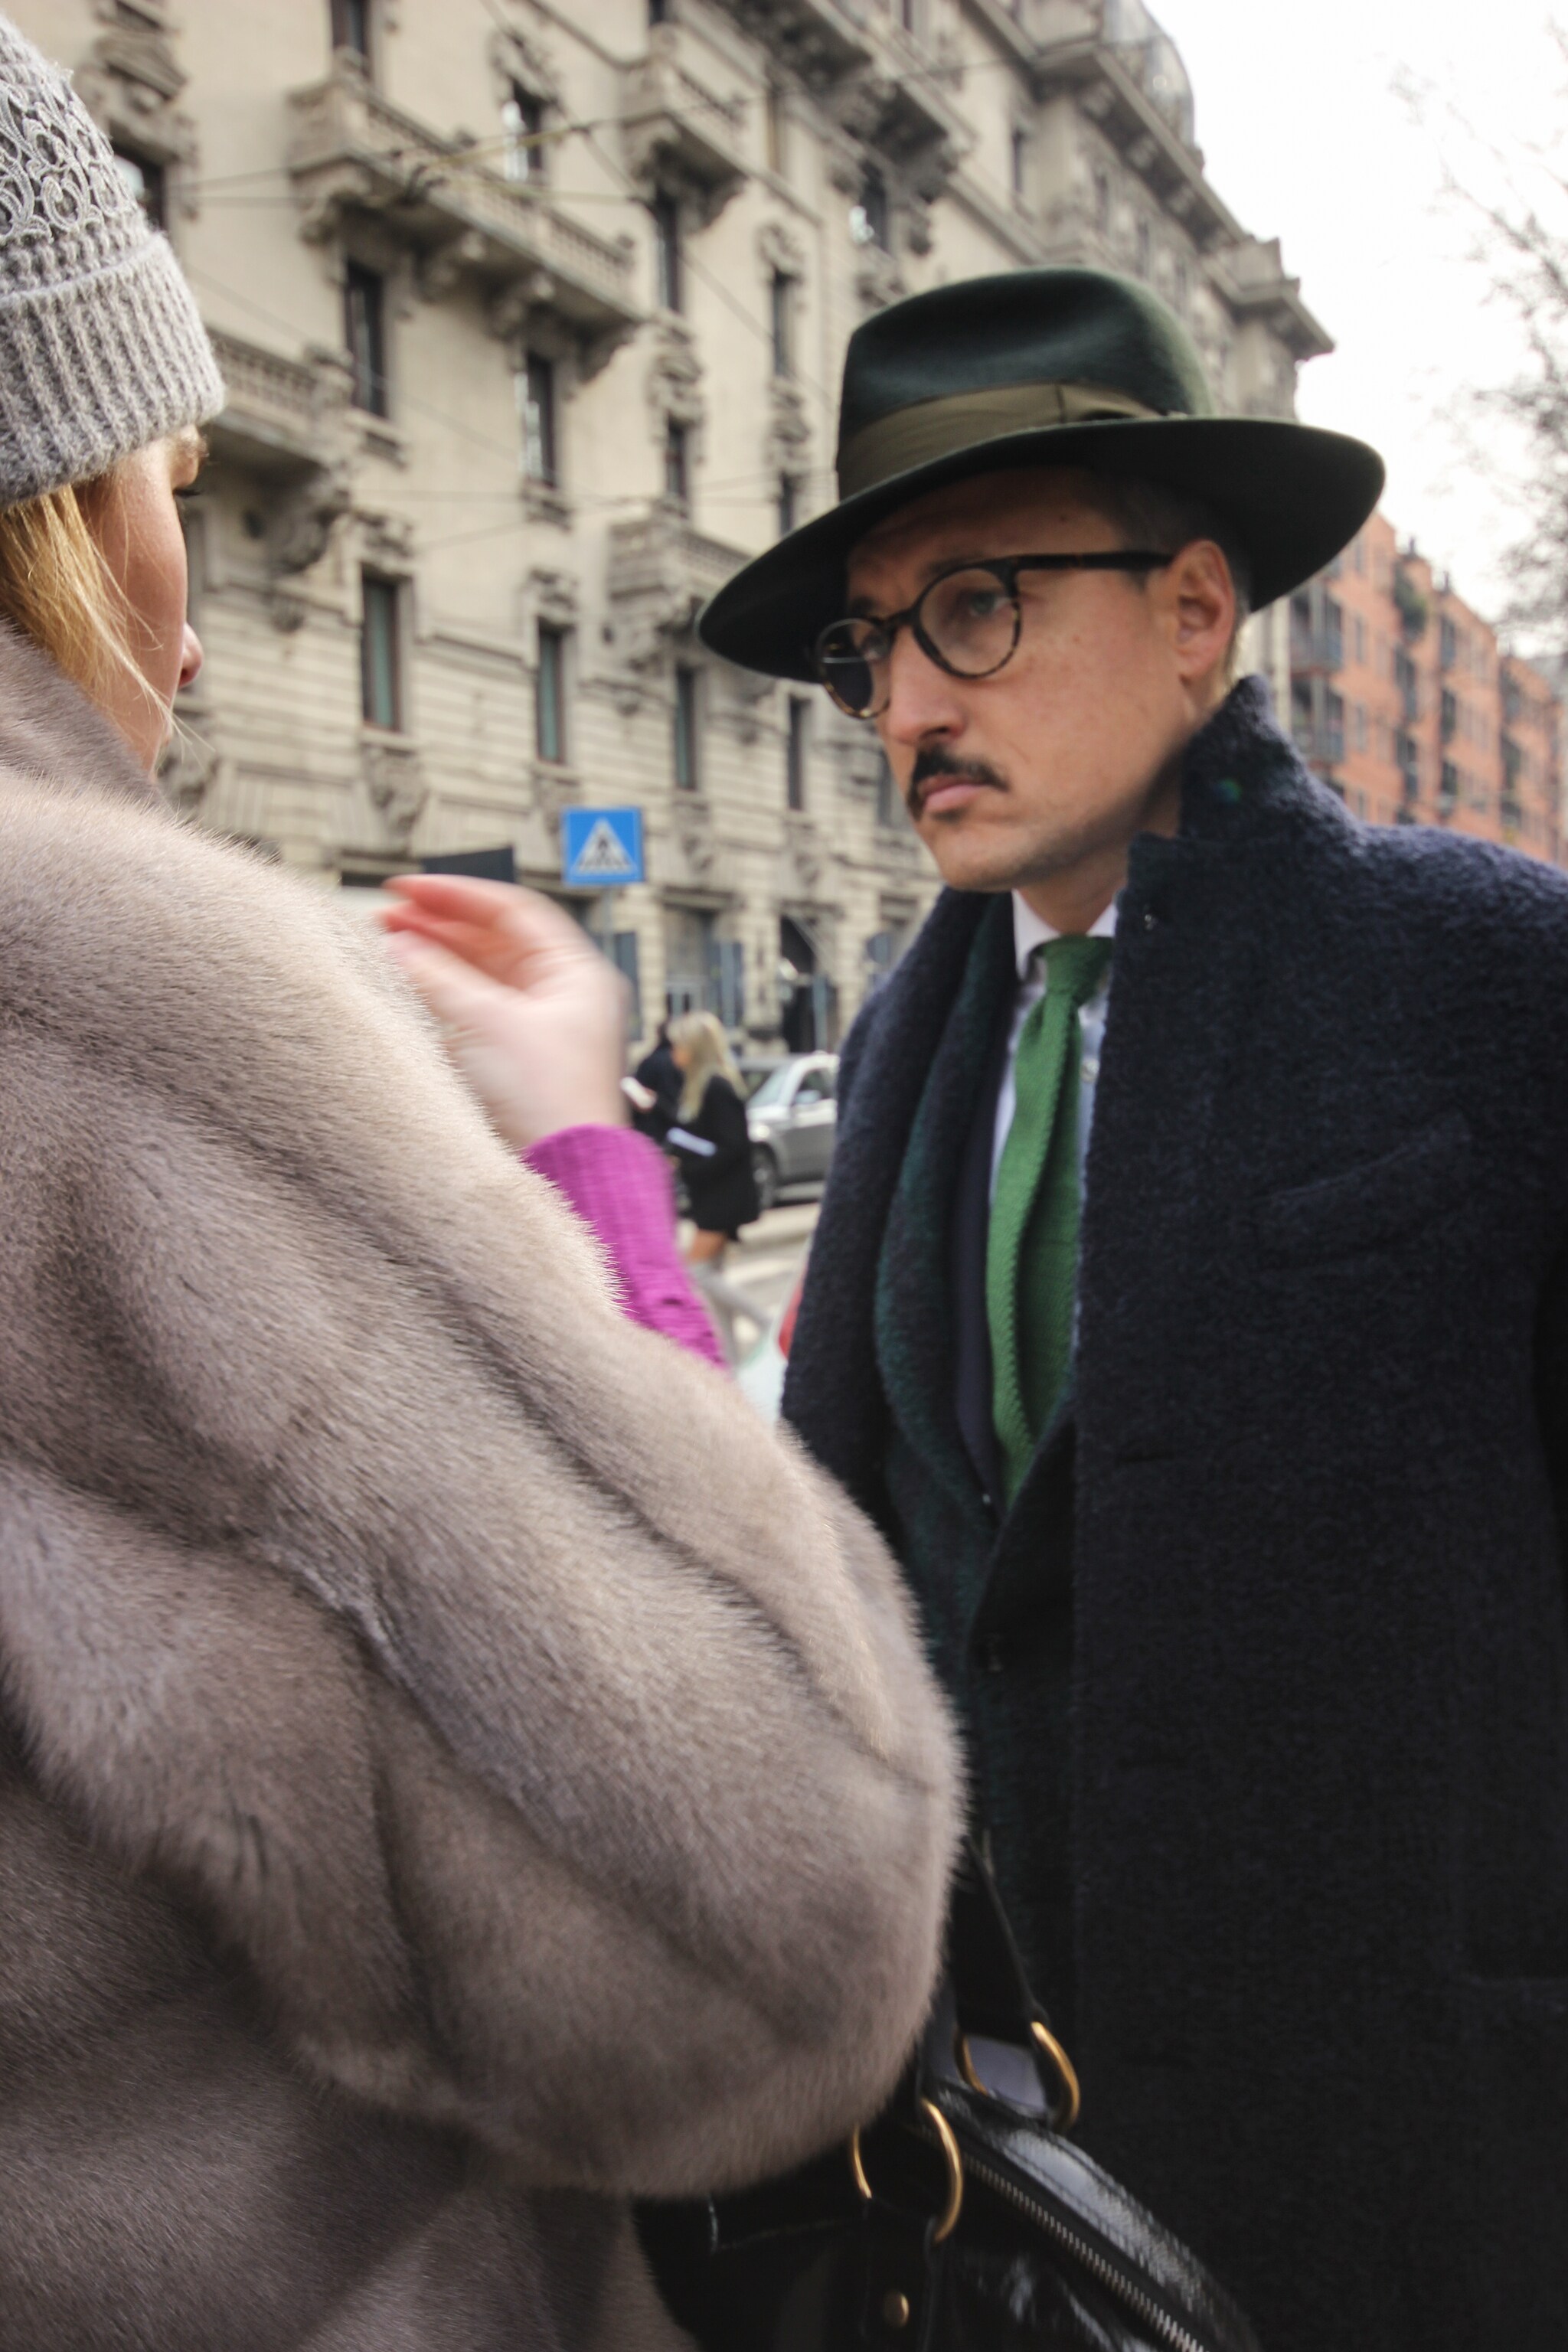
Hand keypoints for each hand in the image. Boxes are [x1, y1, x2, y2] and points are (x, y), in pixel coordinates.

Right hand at [379, 875, 627, 1149]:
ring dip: (436, 959)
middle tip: (388, 919)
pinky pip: (473, 1012)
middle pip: (493, 941)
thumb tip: (401, 946)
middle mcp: (561, 995)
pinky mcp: (514, 1060)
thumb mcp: (490, 1023)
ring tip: (388, 948)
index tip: (410, 889)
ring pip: (480, 976)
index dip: (458, 894)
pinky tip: (407, 990)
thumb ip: (439, 978)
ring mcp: (538, 1027)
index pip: (513, 910)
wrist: (564, 1172)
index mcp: (575, 973)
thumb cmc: (553, 1101)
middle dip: (439, 926)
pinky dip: (441, 997)